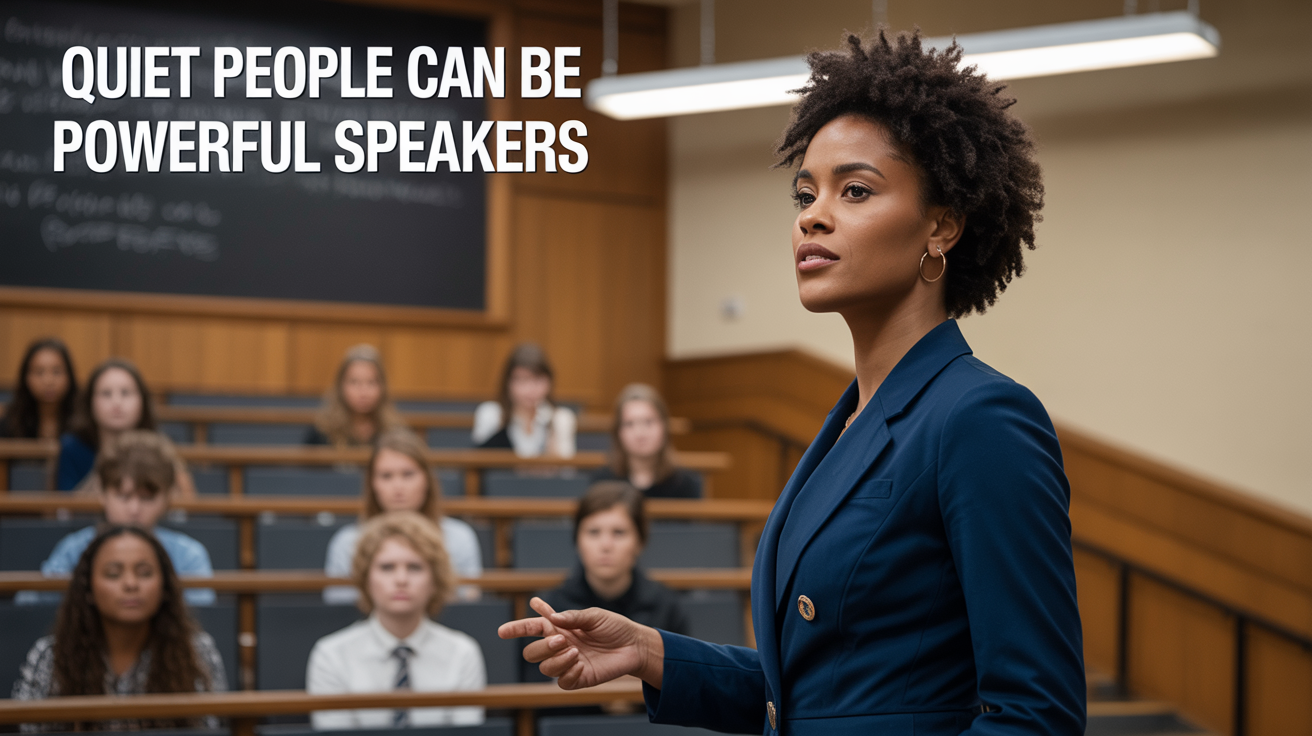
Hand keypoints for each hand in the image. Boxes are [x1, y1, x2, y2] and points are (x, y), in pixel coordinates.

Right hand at [498, 597, 663, 689]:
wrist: (634, 645)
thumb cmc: (614, 627)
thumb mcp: (594, 615)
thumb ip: (572, 617)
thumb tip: (551, 618)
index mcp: (560, 628)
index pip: (532, 628)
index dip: (517, 629)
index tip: (502, 632)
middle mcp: (560, 646)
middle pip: (532, 653)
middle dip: (542, 647)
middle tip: (562, 640)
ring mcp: (567, 663)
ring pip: (544, 668)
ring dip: (557, 660)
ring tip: (576, 652)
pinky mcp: (578, 678)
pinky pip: (561, 682)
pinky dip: (568, 672)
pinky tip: (581, 664)